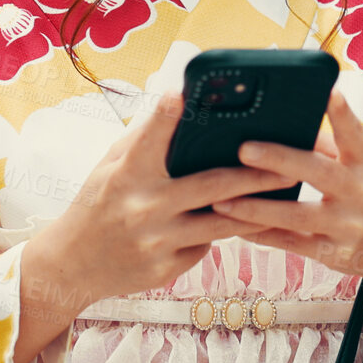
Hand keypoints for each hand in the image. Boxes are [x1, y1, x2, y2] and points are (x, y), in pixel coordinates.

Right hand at [40, 87, 294, 305]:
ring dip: (257, 211)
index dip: (164, 116)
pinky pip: (204, 245)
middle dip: (255, 176)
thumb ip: (143, 142)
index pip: (148, 140)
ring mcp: (156, 242)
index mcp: (125, 176)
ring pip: (221, 224)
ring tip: (289, 197)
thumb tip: (178, 107)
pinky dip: (217, 232)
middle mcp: (142, 208)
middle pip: (211, 187)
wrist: (73, 265)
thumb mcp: (110, 168)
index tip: (181, 94)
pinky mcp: (166, 268)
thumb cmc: (98, 204)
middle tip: (289, 164)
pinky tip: (236, 223)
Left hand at [213, 89, 362, 287]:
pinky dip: (260, 234)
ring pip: (296, 216)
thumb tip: (280, 124)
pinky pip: (290, 244)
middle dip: (279, 160)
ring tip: (221, 199)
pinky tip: (233, 227)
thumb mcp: (361, 165)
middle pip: (318, 173)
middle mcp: (361, 193)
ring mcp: (347, 226)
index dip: (343, 114)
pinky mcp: (332, 253)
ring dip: (256, 208)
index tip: (329, 92)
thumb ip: (327, 146)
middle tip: (244, 149)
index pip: (355, 135)